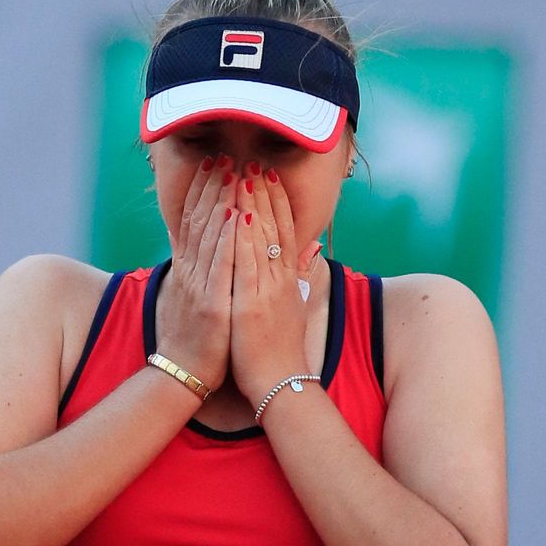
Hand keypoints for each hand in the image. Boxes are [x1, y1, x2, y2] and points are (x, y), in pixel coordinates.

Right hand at [158, 155, 236, 391]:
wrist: (183, 374)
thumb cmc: (197, 338)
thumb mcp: (196, 297)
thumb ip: (203, 269)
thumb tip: (204, 244)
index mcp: (189, 270)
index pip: (195, 222)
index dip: (204, 191)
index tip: (214, 164)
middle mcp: (191, 273)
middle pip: (200, 222)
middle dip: (212, 187)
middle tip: (223, 157)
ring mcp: (200, 288)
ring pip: (210, 238)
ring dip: (221, 202)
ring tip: (231, 174)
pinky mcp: (212, 306)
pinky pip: (220, 268)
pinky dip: (227, 241)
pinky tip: (234, 217)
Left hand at [230, 165, 316, 406]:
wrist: (281, 383)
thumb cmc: (281, 349)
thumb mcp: (293, 307)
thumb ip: (299, 276)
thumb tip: (310, 250)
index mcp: (287, 280)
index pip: (284, 231)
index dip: (277, 202)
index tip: (269, 176)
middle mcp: (280, 280)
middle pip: (273, 228)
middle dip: (263, 193)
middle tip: (255, 162)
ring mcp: (267, 290)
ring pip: (260, 240)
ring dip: (251, 205)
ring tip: (243, 175)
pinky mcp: (251, 305)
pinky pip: (247, 265)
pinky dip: (242, 238)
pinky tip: (235, 215)